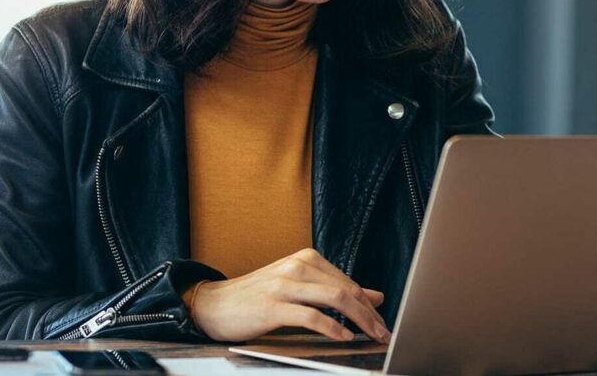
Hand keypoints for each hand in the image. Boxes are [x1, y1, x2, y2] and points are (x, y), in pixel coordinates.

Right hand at [189, 248, 390, 342]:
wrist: (213, 304)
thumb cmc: (257, 297)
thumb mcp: (299, 287)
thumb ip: (335, 289)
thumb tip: (375, 296)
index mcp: (306, 259)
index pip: (348, 282)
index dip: (369, 305)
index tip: (382, 323)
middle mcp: (298, 266)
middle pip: (346, 289)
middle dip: (370, 314)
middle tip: (383, 333)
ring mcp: (284, 284)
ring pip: (334, 299)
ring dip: (359, 320)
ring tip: (370, 335)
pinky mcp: (272, 306)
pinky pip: (310, 316)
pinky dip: (332, 327)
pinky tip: (343, 337)